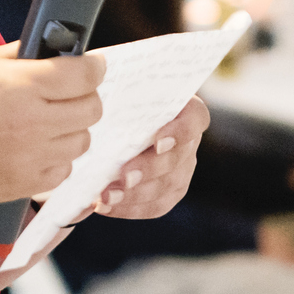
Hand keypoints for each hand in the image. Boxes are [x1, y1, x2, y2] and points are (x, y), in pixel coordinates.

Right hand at [0, 43, 104, 205]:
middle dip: (86, 97)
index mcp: (21, 85)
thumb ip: (21, 55)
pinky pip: (63, 170)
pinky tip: (34, 148)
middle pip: (93, 109)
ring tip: (46, 123)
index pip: (86, 74)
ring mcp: (30, 157)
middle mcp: (32, 122)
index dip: (93, 67)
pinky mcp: (25, 184)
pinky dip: (56, 159)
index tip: (90, 66)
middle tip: (68, 94)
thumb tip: (53, 49)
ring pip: (82, 141)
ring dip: (71, 129)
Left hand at [90, 97, 207, 219]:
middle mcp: (188, 141)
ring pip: (168, 187)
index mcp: (182, 108)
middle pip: (179, 159)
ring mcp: (182, 169)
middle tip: (123, 177)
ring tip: (105, 197)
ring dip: (136, 196)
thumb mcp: (120, 84)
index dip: (181, 132)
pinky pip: (156, 206)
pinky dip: (129, 209)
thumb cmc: (119, 94)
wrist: (114, 117)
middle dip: (150, 170)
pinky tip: (104, 206)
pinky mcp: (169, 191)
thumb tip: (98, 88)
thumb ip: (117, 86)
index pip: (195, 118)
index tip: (157, 142)